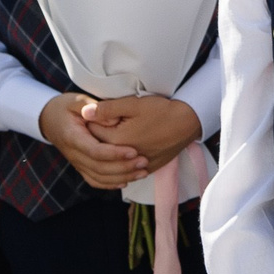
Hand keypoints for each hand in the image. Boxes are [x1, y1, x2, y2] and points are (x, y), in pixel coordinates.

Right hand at [39, 93, 147, 187]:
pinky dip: (110, 184)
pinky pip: (94, 180)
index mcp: (72, 137)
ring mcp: (76, 162)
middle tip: (144, 161)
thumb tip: (114, 120)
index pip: (94, 151)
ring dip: (122, 177)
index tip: (134, 151)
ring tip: (142, 172)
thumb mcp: (78, 101)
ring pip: (99, 177)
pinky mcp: (81, 166)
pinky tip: (127, 181)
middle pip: (99, 167)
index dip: (114, 154)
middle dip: (123, 167)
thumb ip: (96, 108)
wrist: (49, 119)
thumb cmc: (66, 107)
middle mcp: (73, 154)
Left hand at [80, 94, 202, 168]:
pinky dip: (123, 163)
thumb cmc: (163, 111)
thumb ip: (107, 109)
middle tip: (104, 122)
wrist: (190, 122)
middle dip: (98, 136)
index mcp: (117, 140)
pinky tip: (124, 154)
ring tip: (116, 135)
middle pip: (100, 148)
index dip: (92, 121)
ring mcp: (137, 165)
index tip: (97, 113)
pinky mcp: (149, 168)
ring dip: (109, 151)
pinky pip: (128, 170)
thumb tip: (84, 113)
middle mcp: (124, 158)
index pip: (92, 132)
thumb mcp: (134, 104)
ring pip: (113, 161)